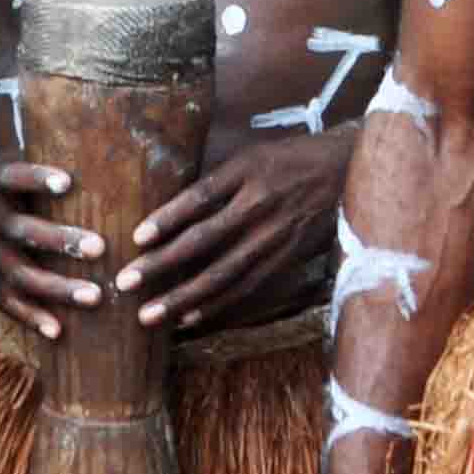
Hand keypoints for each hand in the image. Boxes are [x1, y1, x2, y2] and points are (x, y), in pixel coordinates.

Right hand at [0, 147, 106, 338]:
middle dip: (61, 240)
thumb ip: (44, 150)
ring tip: (94, 296)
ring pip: (20, 272)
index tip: (66, 181)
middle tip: (100, 247)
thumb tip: (101, 139)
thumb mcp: (9, 154)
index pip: (16, 177)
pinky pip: (6, 300)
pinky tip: (58, 331)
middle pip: (25, 231)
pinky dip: (30, 315)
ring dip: (57, 287)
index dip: (38, 179)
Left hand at [130, 127, 353, 332]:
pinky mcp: (287, 259)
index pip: (200, 197)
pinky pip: (247, 288)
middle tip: (125, 283)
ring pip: (223, 274)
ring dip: (182, 297)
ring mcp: (276, 237)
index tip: (137, 237)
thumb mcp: (254, 154)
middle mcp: (261, 205)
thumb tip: (172, 210)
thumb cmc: (292, 159)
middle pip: (203, 241)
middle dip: (161, 265)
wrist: (349, 171)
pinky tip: (188, 318)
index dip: (168, 218)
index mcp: (249, 171)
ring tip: (148, 314)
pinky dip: (216, 305)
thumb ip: (218, 181)